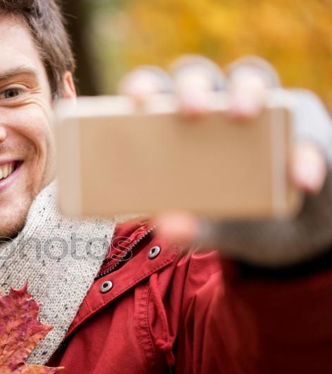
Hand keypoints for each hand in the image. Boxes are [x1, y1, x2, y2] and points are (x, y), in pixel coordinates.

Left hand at [118, 56, 331, 264]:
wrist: (292, 232)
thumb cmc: (233, 215)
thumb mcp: (214, 225)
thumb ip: (193, 226)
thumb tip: (165, 227)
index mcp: (174, 121)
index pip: (154, 88)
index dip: (143, 86)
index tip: (136, 100)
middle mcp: (215, 101)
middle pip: (198, 74)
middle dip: (192, 87)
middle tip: (190, 112)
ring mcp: (262, 105)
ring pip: (250, 77)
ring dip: (245, 90)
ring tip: (242, 114)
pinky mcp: (302, 122)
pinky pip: (303, 128)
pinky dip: (303, 153)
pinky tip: (301, 179)